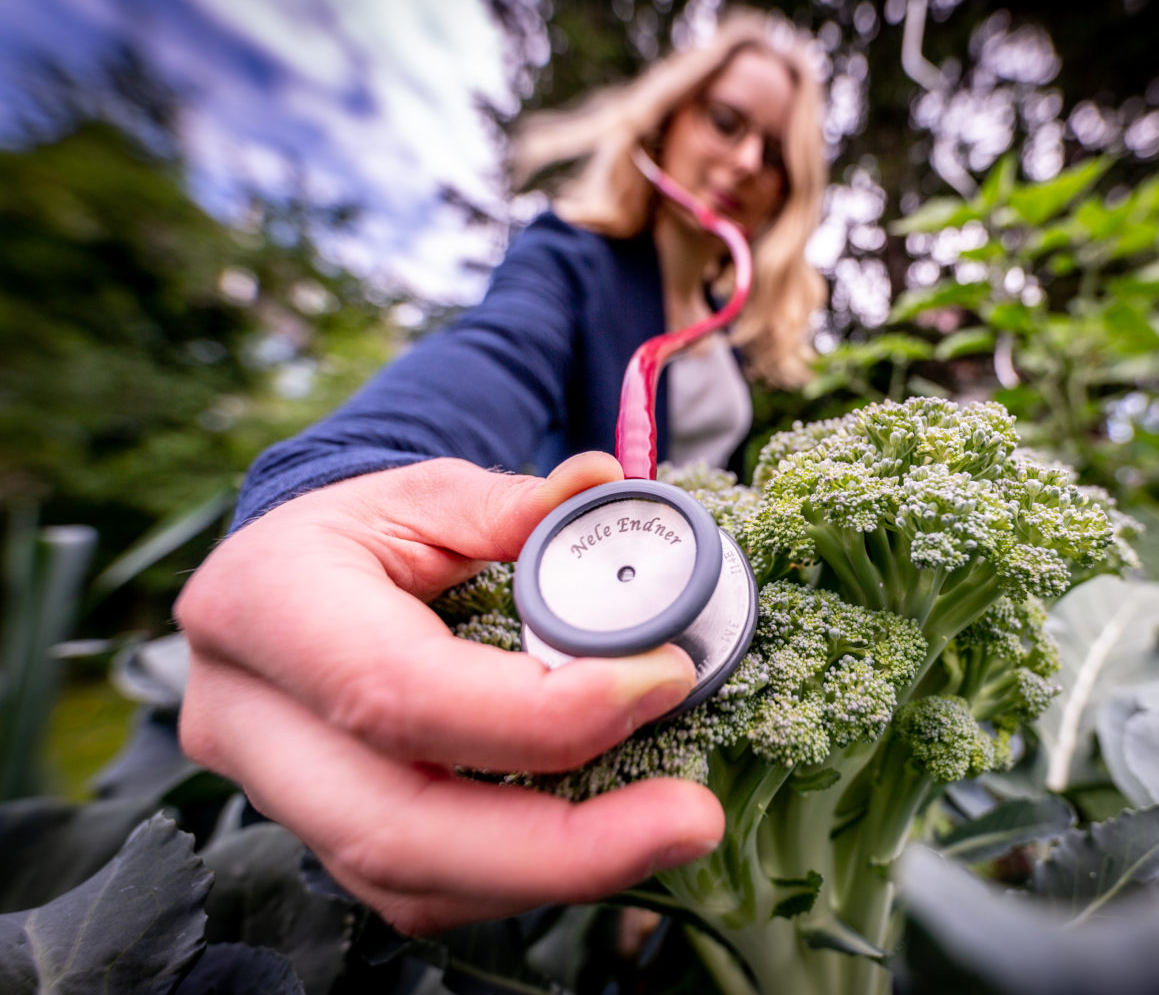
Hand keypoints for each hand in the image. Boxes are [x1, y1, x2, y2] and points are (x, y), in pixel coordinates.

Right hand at [174, 454, 723, 933]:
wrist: (291, 586)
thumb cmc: (363, 534)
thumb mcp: (426, 493)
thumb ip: (511, 504)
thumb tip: (605, 488)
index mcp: (265, 607)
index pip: (399, 691)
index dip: (539, 712)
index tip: (663, 679)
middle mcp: (247, 721)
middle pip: (396, 831)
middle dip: (559, 847)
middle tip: (691, 822)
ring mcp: (279, 799)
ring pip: (413, 884)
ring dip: (556, 872)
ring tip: (670, 829)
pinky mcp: (328, 842)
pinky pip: (428, 890)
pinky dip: (526, 874)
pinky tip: (605, 838)